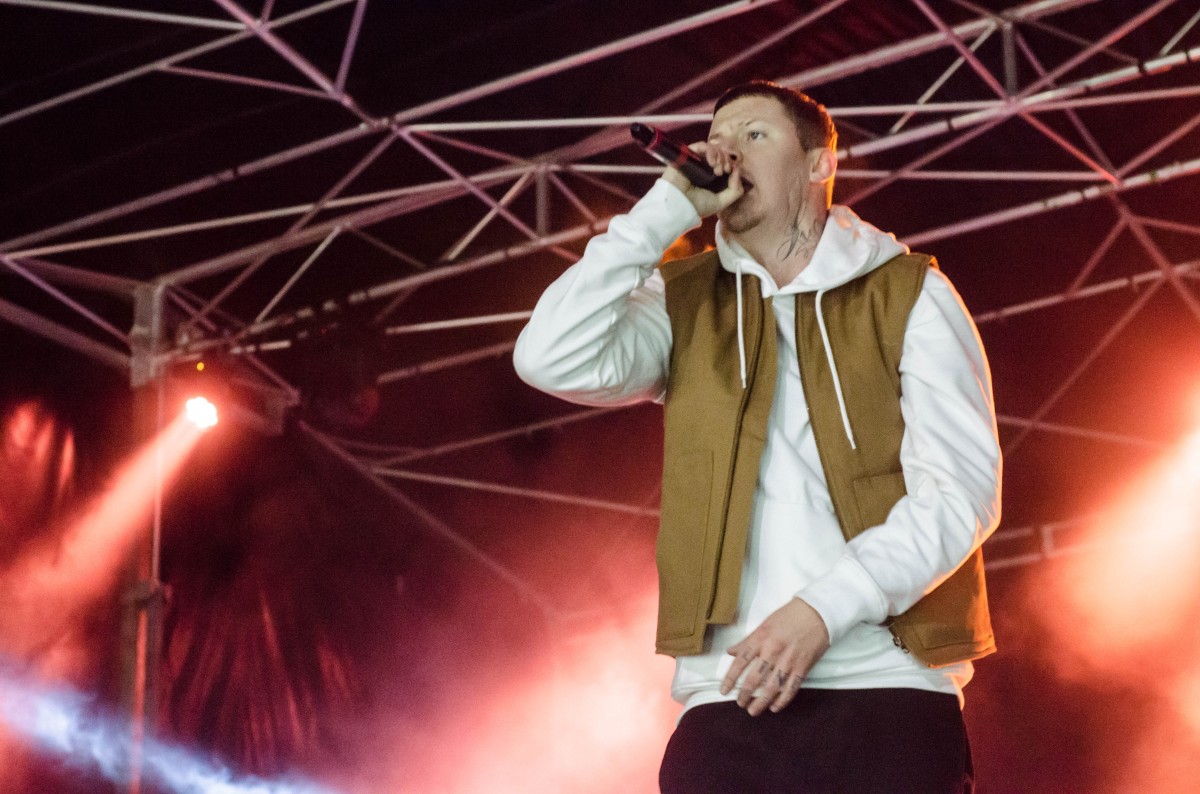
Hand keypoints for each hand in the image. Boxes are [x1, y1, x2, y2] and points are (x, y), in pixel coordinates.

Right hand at [660, 141, 744, 217]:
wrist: (678, 204)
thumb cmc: (698, 205)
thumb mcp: (721, 202)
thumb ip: (735, 190)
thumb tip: (738, 170)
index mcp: (713, 178)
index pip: (727, 163)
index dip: (732, 164)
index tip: (732, 172)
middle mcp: (705, 168)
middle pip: (722, 154)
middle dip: (726, 160)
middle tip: (723, 171)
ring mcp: (696, 160)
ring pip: (714, 148)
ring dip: (720, 157)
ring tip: (717, 170)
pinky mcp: (688, 155)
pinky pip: (702, 145)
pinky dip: (710, 151)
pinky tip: (711, 162)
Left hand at [720, 598, 830, 716]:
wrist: (817, 613)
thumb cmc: (789, 616)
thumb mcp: (764, 624)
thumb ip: (747, 641)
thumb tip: (730, 651)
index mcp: (761, 638)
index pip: (740, 661)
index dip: (730, 678)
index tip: (724, 690)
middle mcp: (773, 650)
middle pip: (755, 678)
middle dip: (745, 694)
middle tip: (740, 703)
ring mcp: (789, 660)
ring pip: (772, 687)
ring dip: (761, 701)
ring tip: (753, 710)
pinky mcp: (803, 667)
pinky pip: (791, 688)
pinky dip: (782, 700)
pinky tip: (774, 707)